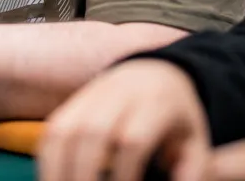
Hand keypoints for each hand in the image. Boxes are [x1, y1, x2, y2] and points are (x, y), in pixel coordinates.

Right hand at [38, 59, 210, 180]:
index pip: (133, 140)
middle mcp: (117, 95)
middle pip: (91, 134)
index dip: (127, 174)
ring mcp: (90, 96)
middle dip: (85, 175)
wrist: (156, 74)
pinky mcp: (72, 102)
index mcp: (154, 103)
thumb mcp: (197, 141)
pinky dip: (48, 158)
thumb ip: (192, 171)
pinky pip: (52, 129)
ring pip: (63, 129)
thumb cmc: (177, 118)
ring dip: (57, 168)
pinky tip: (54, 178)